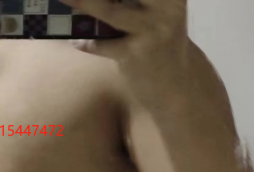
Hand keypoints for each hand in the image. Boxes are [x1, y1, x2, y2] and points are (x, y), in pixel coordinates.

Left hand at [62, 0, 191, 102]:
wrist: (176, 82)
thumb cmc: (158, 38)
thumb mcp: (156, 11)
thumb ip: (130, 1)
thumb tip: (86, 0)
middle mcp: (167, 5)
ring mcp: (152, 31)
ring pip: (109, 11)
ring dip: (83, 3)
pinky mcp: (136, 55)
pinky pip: (102, 45)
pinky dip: (86, 42)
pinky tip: (76, 41)